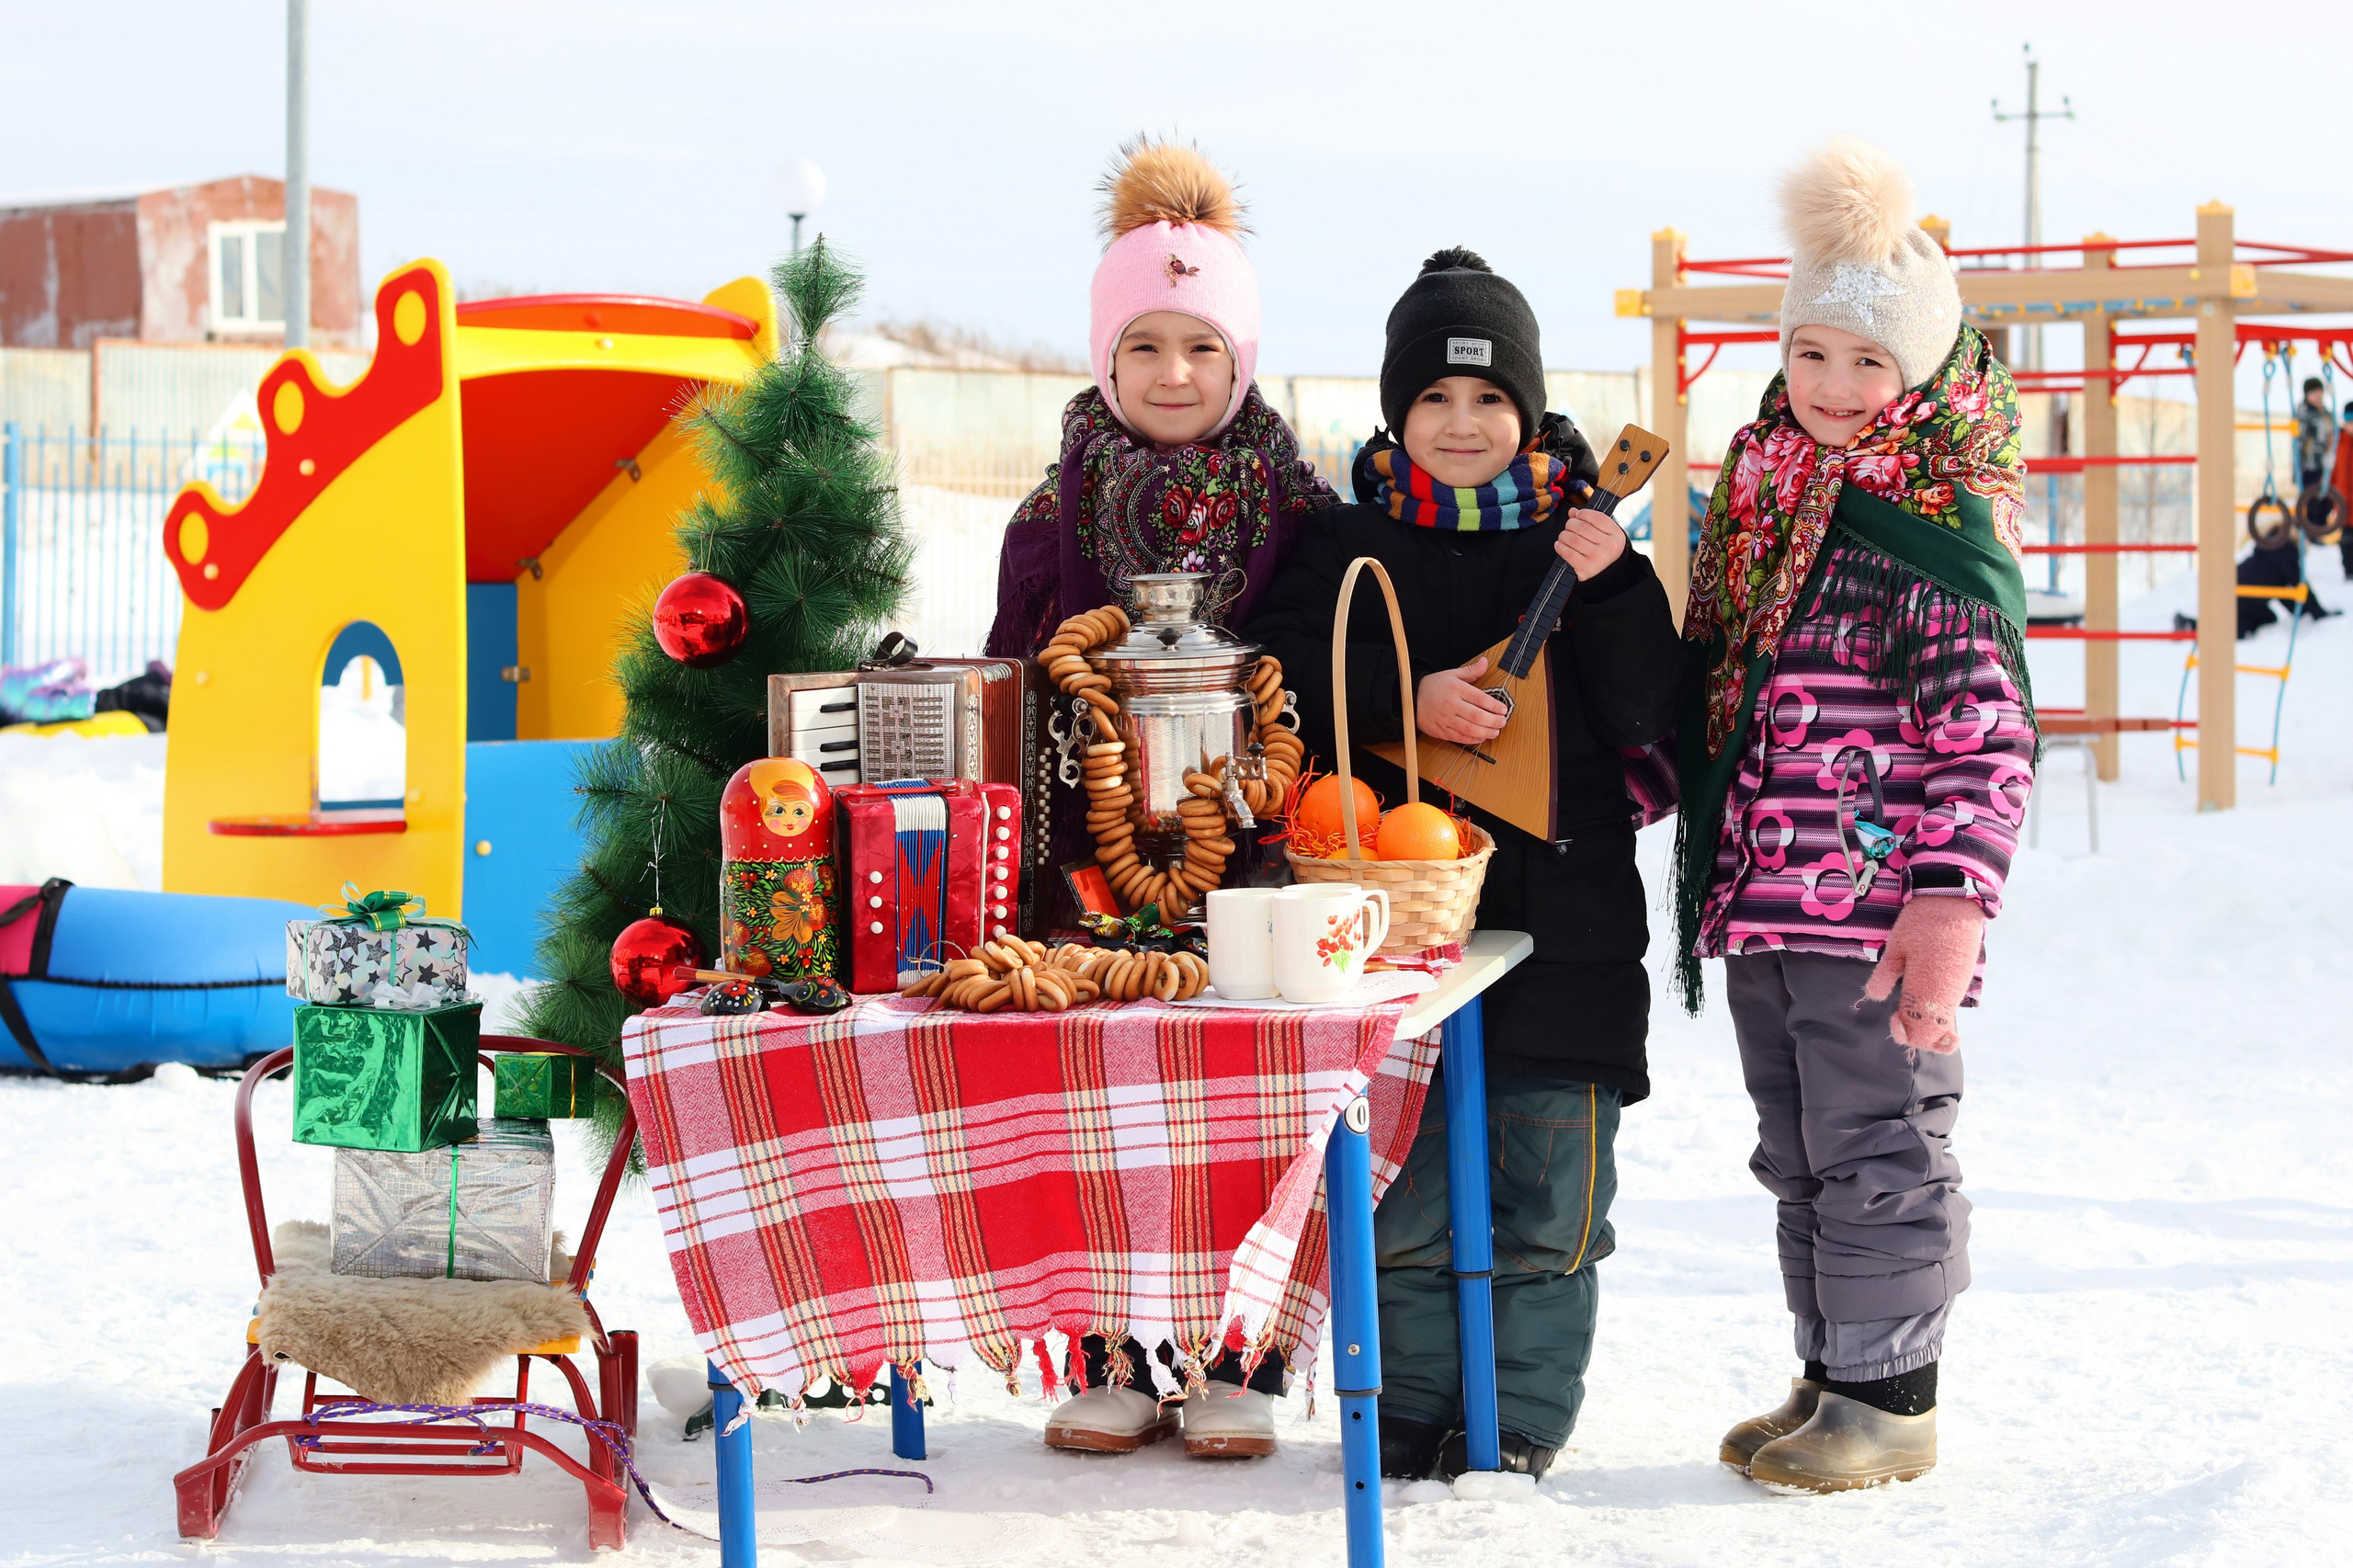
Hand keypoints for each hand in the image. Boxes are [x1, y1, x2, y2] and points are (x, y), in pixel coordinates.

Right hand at [1417, 656, 1508, 745]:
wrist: (1410, 699)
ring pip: (1471, 729)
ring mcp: (1446, 719)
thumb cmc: (1432, 686)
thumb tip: (1485, 662)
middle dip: (1494, 720)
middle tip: (1502, 721)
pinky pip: (1461, 738)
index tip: (1503, 709)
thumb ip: (1470, 671)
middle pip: (1478, 715)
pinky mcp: (1442, 731)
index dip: (1495, 705)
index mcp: (1456, 689)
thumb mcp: (1451, 674)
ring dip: (1486, 731)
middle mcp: (1452, 705)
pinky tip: (1482, 736)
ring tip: (1495, 731)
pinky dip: (1473, 739)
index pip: (1480, 698)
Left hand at [1554, 507, 1627, 578]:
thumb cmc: (1602, 552)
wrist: (1606, 577)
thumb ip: (1590, 521)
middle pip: (1582, 527)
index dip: (1583, 513)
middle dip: (1571, 524)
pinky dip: (1560, 547)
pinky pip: (1568, 553)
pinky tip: (1559, 545)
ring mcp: (1598, 558)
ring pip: (1573, 539)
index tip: (1577, 515)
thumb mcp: (1603, 536)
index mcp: (1616, 535)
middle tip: (1569, 527)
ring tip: (1564, 537)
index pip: (1597, 517)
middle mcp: (1609, 546)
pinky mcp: (1586, 568)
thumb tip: (1572, 511)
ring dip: (1564, 536)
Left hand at [1862, 895, 1984, 1053]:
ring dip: (1927, 1023)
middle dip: (1916, 1034)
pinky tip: (1924, 999)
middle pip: (1934, 1035)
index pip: (1919, 1034)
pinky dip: (1937, 1011)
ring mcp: (1957, 988)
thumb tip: (1876, 998)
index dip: (1904, 1034)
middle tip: (1898, 1017)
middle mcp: (1946, 997)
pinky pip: (1950, 1005)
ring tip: (1908, 1008)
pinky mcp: (1963, 978)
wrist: (1954, 902)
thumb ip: (1885, 976)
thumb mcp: (1894, 948)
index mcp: (1925, 993)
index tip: (1892, 1018)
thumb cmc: (1919, 923)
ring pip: (1944, 1022)